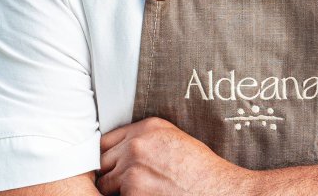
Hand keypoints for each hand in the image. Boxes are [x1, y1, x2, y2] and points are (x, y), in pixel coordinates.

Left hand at [97, 116, 256, 195]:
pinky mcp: (132, 191)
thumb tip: (122, 150)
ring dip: (114, 191)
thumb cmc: (201, 170)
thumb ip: (146, 139)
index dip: (107, 156)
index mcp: (147, 128)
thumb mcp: (173, 140)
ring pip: (105, 183)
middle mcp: (136, 144)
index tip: (110, 166)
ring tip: (136, 192)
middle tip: (121, 184)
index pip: (106, 139)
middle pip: (102, 161)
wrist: (216, 189)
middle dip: (109, 174)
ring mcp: (132, 168)